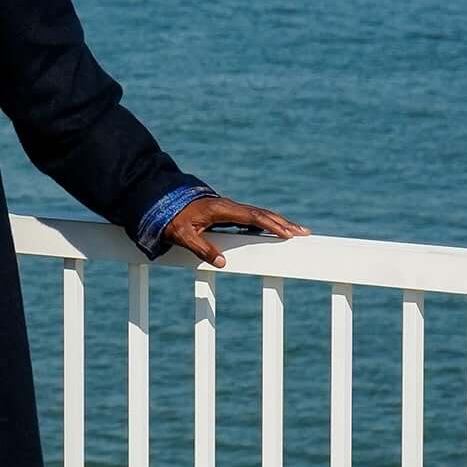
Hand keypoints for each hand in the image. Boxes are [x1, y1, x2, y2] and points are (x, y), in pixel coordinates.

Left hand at [162, 194, 309, 268]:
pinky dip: (267, 222)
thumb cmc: (172, 220)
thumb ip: (201, 249)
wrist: (162, 202)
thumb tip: (222, 263)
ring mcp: (230, 208)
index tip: (287, 233)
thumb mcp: (183, 236)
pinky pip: (252, 217)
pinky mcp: (228, 212)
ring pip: (259, 214)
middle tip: (304, 232)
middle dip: (284, 223)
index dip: (270, 224)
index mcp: (221, 209)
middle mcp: (229, 206)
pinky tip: (277, 230)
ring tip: (297, 231)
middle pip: (262, 213)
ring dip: (279, 222)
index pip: (252, 216)